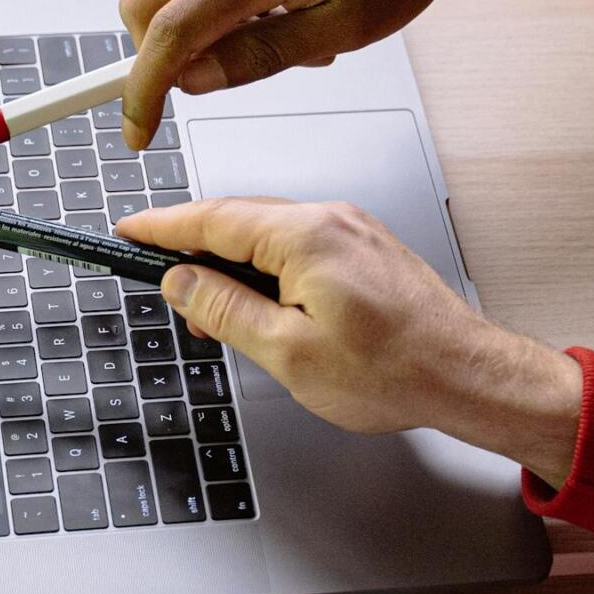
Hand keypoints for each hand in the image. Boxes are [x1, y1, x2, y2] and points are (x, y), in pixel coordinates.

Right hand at [117, 0, 541, 147]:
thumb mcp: (344, 29)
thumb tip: (192, 80)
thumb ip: (260, 56)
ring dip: (209, 19)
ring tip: (287, 23)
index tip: (138, 130)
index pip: (171, 33)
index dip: (143, 90)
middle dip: (160, 50)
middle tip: (217, 73)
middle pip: (148, 0)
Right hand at [117, 196, 583, 487]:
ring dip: (232, 267)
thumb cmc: (395, 370)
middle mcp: (330, 219)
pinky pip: (298, 248)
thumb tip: (181, 282)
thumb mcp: (286, 352)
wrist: (465, 375)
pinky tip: (259, 305)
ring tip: (208, 312)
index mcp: (305, 235)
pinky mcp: (365, 250)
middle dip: (193, 251)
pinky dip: (267, 270)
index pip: (211, 218)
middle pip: (239, 221)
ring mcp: (351, 231)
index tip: (128, 231)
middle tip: (157, 281)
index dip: (161, 227)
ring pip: (268, 237)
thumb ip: (224, 310)